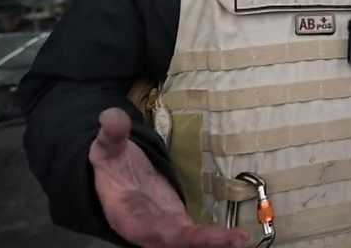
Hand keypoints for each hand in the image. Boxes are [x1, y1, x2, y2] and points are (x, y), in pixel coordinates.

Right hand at [89, 108, 249, 247]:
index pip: (150, 231)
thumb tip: (112, 116)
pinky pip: (198, 235)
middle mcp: (148, 229)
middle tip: (235, 240)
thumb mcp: (107, 147)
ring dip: (215, 242)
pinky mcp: (180, 223)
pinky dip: (217, 238)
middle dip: (204, 242)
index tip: (191, 236)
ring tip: (242, 239)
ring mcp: (166, 228)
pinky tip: (238, 237)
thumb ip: (111, 135)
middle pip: (177, 242)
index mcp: (128, 216)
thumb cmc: (111, 163)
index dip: (173, 236)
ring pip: (191, 242)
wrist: (117, 173)